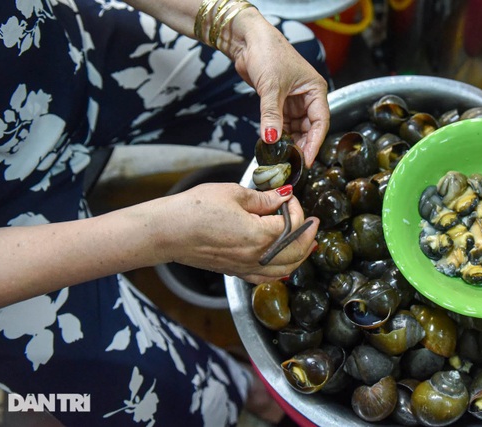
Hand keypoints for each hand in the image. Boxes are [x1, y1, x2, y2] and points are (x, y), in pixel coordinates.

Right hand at [154, 182, 318, 283]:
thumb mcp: (233, 193)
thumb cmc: (195, 209)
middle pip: (295, 251)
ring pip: (285, 269)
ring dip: (300, 256)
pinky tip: (285, 266)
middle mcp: (256, 256)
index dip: (294, 208)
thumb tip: (283, 196)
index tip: (288, 196)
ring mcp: (245, 267)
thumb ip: (263, 198)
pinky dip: (281, 272)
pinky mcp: (235, 272)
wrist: (167, 232)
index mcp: (260, 235)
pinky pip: (266, 277)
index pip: (290, 223)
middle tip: (314, 224)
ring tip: (308, 244)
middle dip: (307, 235)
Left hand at [227, 8, 329, 166]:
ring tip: (281, 156)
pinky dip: (278, 134)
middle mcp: (308, 97)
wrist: (248, 40)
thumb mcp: (271, 87)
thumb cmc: (268, 53)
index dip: (315, 143)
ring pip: (295, 128)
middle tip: (292, 162)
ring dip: (289, 141)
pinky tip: (273, 144)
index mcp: (315, 90)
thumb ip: (271, 115)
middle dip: (301, 145)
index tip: (307, 160)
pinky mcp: (280, 102)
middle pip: (309, 128)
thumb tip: (271, 139)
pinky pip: (283, 124)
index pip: (320, 122)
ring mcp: (294, 101)